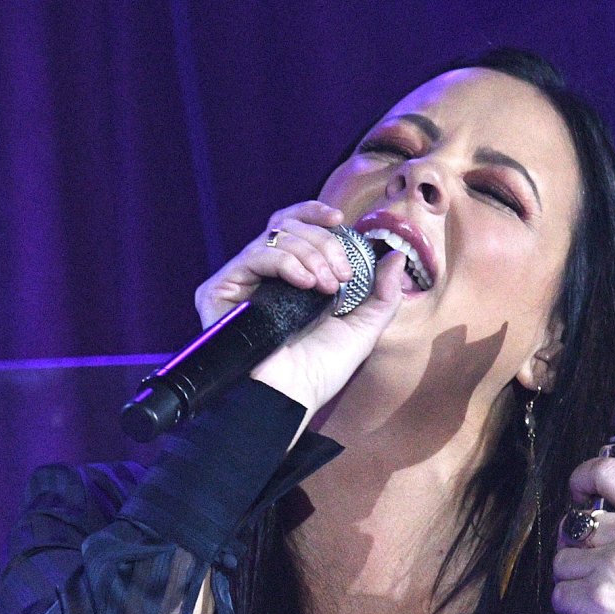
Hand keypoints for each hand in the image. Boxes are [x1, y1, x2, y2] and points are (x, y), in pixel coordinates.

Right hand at [195, 201, 402, 412]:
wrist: (292, 399)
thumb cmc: (320, 372)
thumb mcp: (362, 330)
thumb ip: (382, 295)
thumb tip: (396, 258)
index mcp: (290, 278)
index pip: (295, 228)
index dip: (314, 215)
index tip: (340, 220)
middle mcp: (262, 276)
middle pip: (288, 227)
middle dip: (324, 243)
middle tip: (342, 275)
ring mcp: (239, 281)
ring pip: (274, 237)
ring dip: (310, 253)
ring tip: (328, 286)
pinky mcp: (218, 291)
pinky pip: (254, 255)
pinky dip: (286, 261)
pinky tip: (305, 283)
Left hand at [550, 457, 614, 613]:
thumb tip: (596, 513)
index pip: (610, 472)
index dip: (582, 478)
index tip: (578, 493)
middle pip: (574, 526)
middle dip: (577, 550)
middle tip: (599, 573)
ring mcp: (614, 567)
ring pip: (561, 562)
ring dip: (573, 582)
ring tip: (605, 599)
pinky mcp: (595, 600)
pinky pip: (559, 595)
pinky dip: (571, 610)